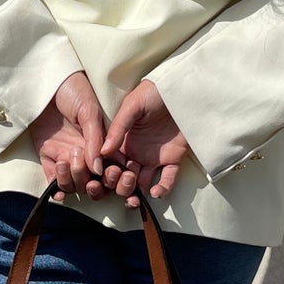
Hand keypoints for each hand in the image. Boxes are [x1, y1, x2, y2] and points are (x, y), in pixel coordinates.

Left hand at [30, 71, 109, 199]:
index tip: (110, 175)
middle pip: (93, 182)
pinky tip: (56, 185)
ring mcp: (67, 156)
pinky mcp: (48, 156)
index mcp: (101, 143)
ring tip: (65, 160)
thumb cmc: (72, 90)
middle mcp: (86, 153)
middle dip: (92, 184)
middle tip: (87, 172)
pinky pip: (53, 180)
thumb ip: (95, 139)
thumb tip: (99, 169)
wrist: (45, 81)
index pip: (111, 169)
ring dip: (71, 180)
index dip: (113, 178)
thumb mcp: (89, 111)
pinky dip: (55, 188)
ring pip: (74, 184)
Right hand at [98, 79, 188, 208]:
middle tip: (124, 183)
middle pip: (122, 177)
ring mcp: (153, 158)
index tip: (106, 176)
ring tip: (136, 195)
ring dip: (137, 192)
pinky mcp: (172, 160)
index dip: (106, 172)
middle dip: (120, 185)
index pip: (109, 162)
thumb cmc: (153, 92)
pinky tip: (156, 192)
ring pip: (142, 183)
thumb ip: (118, 128)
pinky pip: (167, 179)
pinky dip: (162, 189)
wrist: (181, 88)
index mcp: (121, 140)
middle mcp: (135, 152)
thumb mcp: (132, 106)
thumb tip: (102, 151)